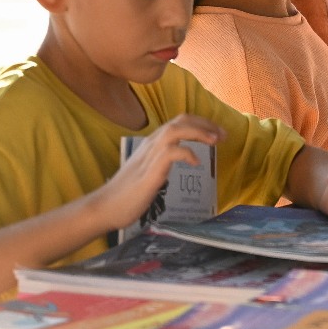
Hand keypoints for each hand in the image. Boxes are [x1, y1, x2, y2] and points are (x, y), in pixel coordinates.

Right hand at [93, 115, 222, 231]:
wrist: (104, 208)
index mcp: (151, 144)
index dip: (201, 123)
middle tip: (223, 135)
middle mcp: (150, 145)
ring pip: (175, 130)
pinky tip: (196, 163)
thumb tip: (182, 158)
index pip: (179, 122)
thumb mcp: (150, 171)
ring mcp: (149, 157)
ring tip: (215, 141)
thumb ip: (164, 161)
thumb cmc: (127, 193)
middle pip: (180, 121)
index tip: (218, 133)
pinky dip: (187, 153)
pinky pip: (171, 153)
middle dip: (205, 123)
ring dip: (199, 132)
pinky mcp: (149, 172)